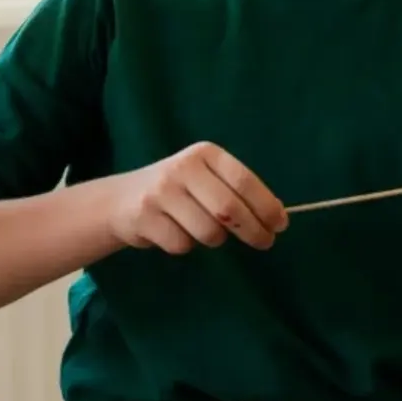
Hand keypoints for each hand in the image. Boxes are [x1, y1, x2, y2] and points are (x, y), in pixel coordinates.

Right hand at [105, 142, 287, 254]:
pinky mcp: (144, 217)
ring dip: (213, 240)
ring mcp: (161, 192)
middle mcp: (182, 168)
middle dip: (253, 231)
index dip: (266, 205)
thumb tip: (276, 216)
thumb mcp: (204, 178)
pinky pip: (182, 245)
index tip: (280, 224)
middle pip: (229, 209)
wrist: (121, 199)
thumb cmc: (177, 190)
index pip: (244, 180)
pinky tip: (173, 231)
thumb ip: (234, 190)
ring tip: (201, 230)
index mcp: (204, 154)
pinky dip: (185, 246)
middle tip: (264, 242)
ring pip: (208, 232)